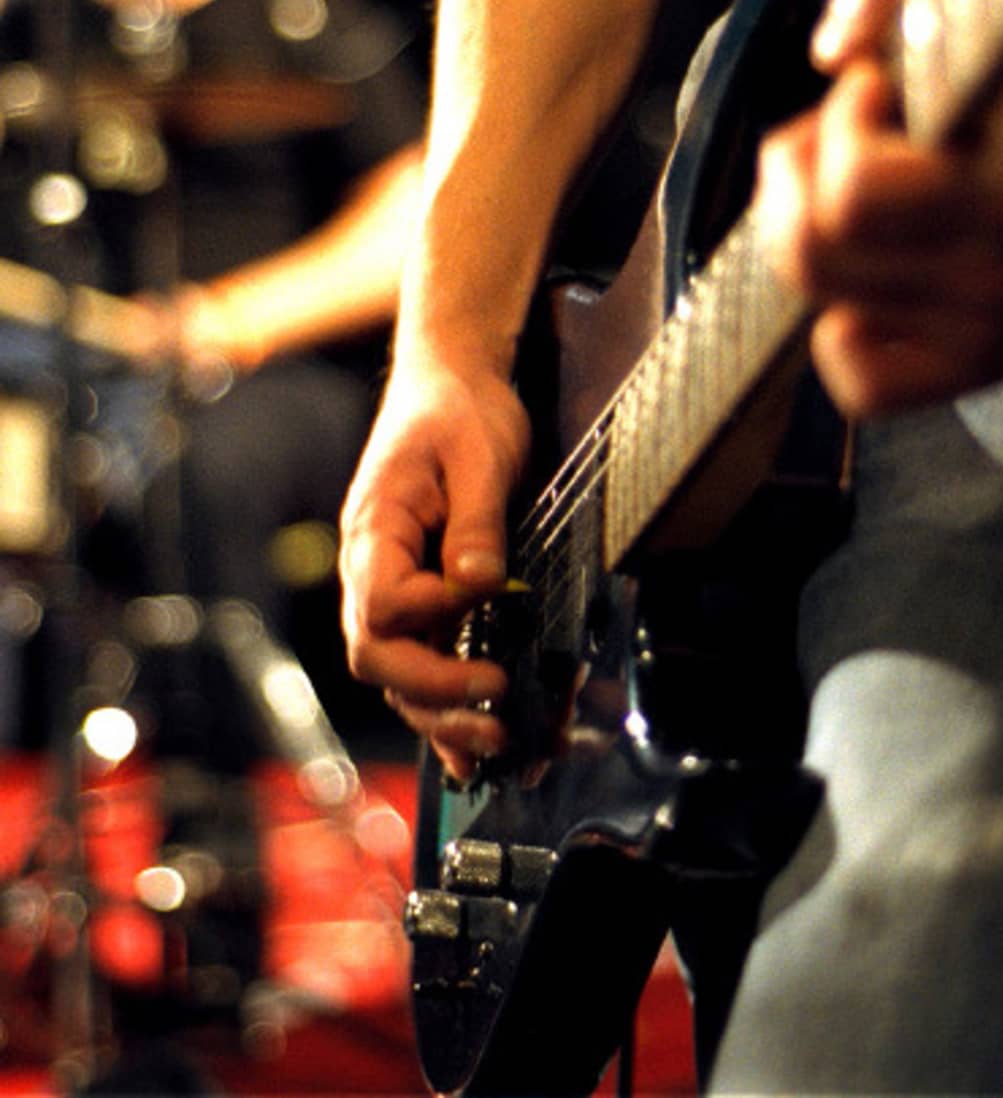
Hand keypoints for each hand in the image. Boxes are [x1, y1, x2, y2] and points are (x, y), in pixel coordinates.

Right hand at [339, 352, 527, 782]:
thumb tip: (479, 584)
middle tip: (495, 712)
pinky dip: (441, 709)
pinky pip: (420, 663)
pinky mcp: (423, 599)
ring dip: (441, 716)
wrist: (450, 386)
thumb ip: (476, 521)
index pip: (381, 604)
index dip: (431, 618)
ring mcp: (393, 588)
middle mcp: (371, 570)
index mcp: (375, 532)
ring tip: (495, 745)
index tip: (486, 602)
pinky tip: (469, 751)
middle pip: (378, 656)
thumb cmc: (459, 412)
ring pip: (398, 673)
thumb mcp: (477, 454)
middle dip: (435, 694)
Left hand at [756, 0, 1002, 414]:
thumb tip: (826, 46)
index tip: (870, 91)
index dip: (836, 129)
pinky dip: (838, 333)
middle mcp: (989, 283)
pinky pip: (860, 383)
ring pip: (821, 305)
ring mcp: (979, 338)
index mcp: (1002, 196)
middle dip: (796, 178)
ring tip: (846, 196)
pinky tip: (865, 283)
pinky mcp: (971, 372)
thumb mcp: (994, 17)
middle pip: (810, 255)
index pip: (852, 193)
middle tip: (830, 141)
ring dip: (809, 236)